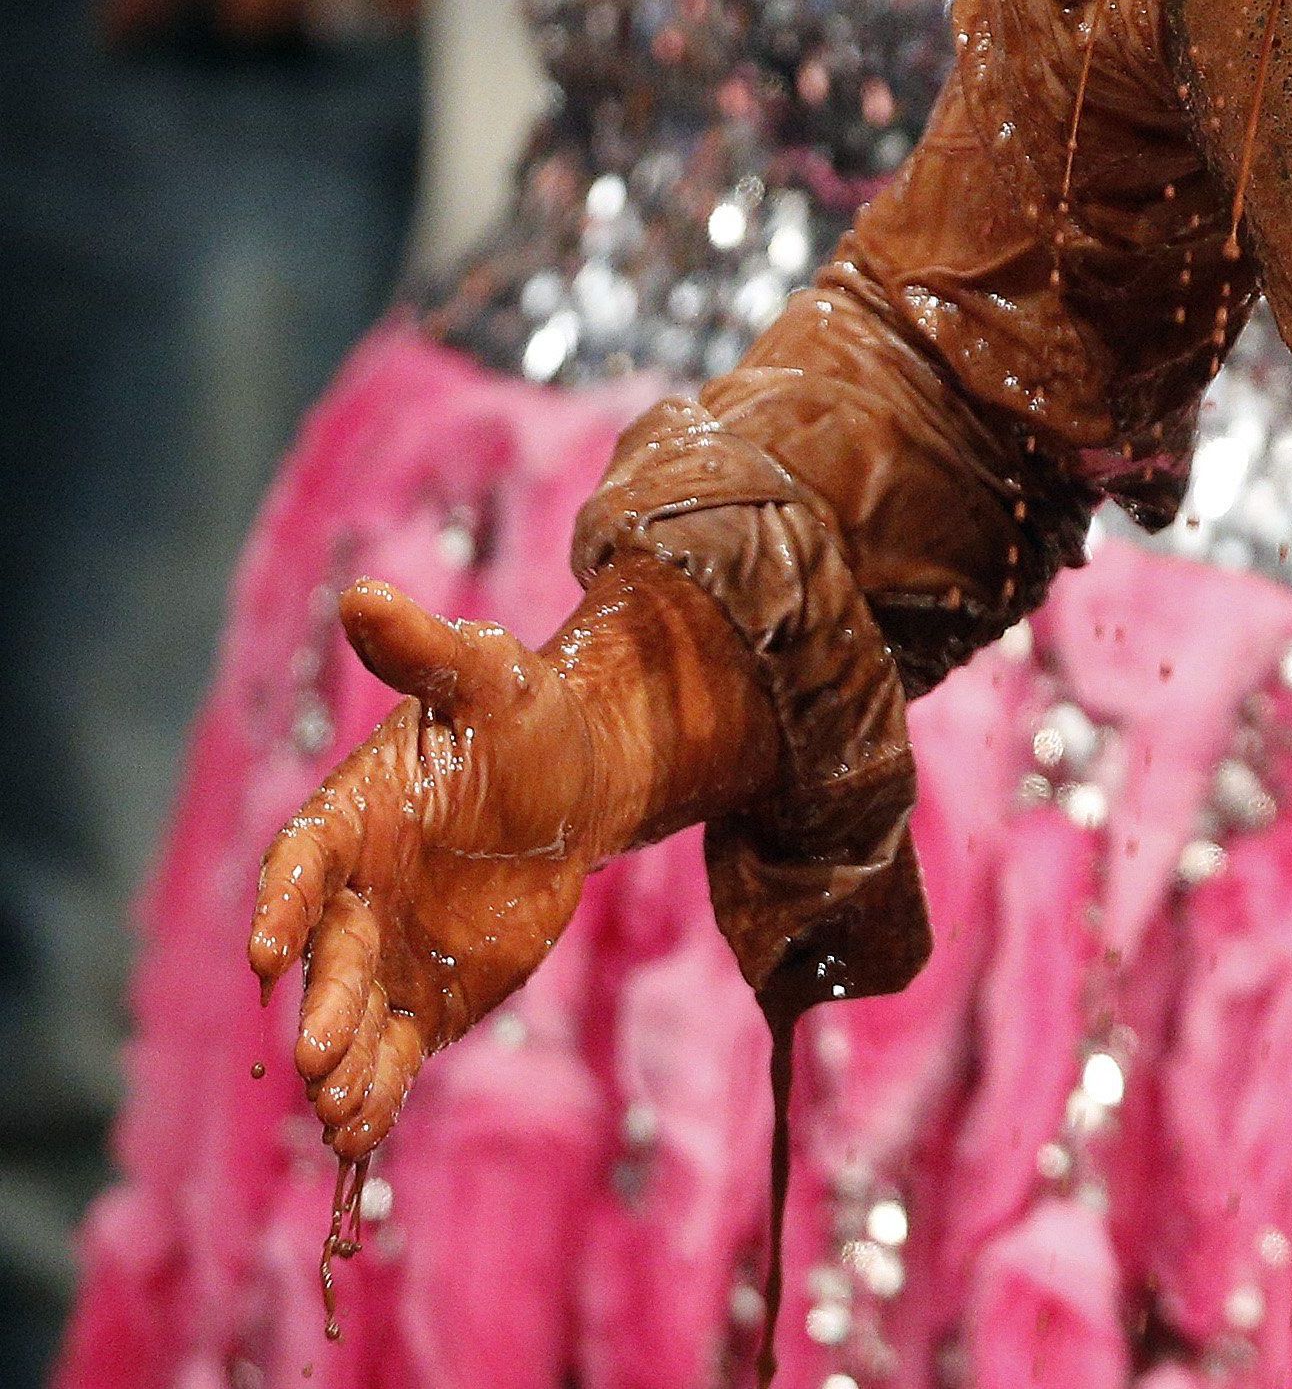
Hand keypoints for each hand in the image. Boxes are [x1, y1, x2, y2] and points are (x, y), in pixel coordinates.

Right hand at [251, 584, 637, 1159]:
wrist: (577, 774)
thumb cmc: (522, 714)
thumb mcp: (486, 673)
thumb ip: (425, 651)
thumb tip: (364, 596)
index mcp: (349, 817)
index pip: (300, 863)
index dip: (282, 904)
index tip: (271, 948)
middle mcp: (353, 893)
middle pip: (328, 955)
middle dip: (320, 1004)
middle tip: (314, 1053)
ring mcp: (386, 951)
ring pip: (352, 1019)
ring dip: (342, 1067)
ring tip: (338, 1116)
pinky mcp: (426, 997)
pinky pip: (394, 1051)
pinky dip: (379, 1092)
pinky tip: (361, 1139)